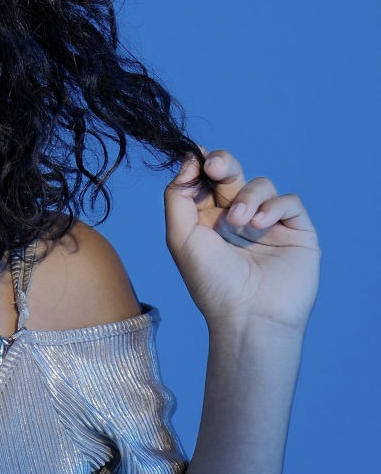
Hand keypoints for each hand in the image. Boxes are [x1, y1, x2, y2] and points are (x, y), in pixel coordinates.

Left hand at [164, 147, 319, 333]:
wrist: (248, 316)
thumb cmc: (211, 283)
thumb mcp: (180, 237)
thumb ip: (177, 197)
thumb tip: (188, 161)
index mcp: (208, 222)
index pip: (207, 182)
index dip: (203, 165)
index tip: (197, 157)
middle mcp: (238, 220)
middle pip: (233, 175)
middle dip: (223, 165)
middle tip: (216, 166)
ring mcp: (268, 225)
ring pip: (261, 185)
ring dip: (248, 196)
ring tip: (239, 223)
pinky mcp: (296, 231)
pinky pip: (288, 201)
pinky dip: (274, 207)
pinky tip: (260, 225)